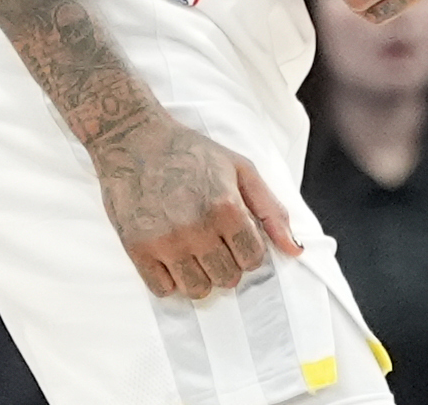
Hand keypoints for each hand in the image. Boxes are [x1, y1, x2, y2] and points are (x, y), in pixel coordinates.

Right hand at [89, 110, 299, 298]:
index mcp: (226, 207)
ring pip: (197, 289)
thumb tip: (296, 251)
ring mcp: (165, 241)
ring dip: (199, 275)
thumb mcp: (239, 168)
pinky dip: (170, 279)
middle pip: (228, 278)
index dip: (247, 249)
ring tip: (191, 250)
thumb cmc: (189, 152)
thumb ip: (271, 210)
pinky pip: (163, 289)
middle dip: (225, 263)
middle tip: (211, 240)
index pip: (253, 260)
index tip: (233, 234)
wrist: (131, 138)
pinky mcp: (137, 248)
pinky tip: (170, 256)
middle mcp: (197, 228)